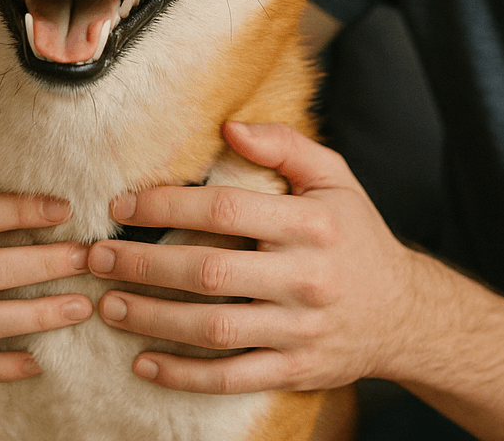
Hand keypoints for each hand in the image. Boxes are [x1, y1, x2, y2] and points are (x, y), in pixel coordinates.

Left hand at [86, 121, 424, 393]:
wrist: (405, 314)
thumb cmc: (356, 236)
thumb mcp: (335, 177)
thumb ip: (284, 145)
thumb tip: (228, 126)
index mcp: (311, 225)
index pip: (225, 211)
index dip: (167, 205)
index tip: (123, 204)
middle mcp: (306, 279)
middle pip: (208, 273)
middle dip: (144, 264)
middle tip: (97, 258)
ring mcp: (299, 331)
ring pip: (213, 329)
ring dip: (152, 319)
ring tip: (109, 304)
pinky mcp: (294, 371)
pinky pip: (231, 377)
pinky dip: (183, 375)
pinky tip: (144, 363)